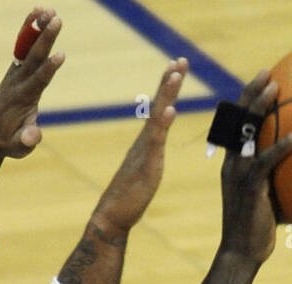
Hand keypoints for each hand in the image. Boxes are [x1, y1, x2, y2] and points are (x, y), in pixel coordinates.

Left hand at [0, 8, 65, 160]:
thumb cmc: (6, 142)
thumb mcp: (17, 149)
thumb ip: (26, 141)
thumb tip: (34, 137)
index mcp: (22, 99)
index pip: (38, 81)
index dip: (49, 68)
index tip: (60, 54)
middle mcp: (18, 82)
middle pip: (33, 57)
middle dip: (45, 38)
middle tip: (56, 19)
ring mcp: (15, 74)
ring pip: (27, 48)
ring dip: (37, 28)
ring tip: (49, 9)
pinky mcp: (15, 70)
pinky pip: (23, 47)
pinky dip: (29, 31)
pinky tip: (38, 14)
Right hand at [92, 59, 187, 234]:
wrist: (112, 216)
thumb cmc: (128, 199)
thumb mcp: (147, 173)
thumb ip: (151, 157)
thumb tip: (155, 148)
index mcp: (146, 142)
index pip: (159, 109)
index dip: (167, 88)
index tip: (176, 66)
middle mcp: (144, 141)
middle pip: (158, 105)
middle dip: (169, 81)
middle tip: (180, 59)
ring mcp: (144, 151)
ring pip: (157, 116)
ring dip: (167, 93)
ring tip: (175, 72)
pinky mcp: (146, 164)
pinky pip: (155, 141)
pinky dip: (162, 123)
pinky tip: (170, 109)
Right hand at [218, 71, 291, 263]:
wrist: (241, 254)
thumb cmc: (259, 232)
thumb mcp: (274, 202)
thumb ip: (287, 184)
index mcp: (234, 164)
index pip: (237, 126)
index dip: (247, 101)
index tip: (263, 81)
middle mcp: (232, 163)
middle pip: (237, 118)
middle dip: (252, 92)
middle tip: (269, 73)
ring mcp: (238, 173)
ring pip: (245, 131)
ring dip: (260, 107)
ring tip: (277, 87)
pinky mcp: (249, 187)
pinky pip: (266, 161)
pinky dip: (282, 146)